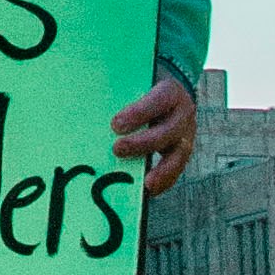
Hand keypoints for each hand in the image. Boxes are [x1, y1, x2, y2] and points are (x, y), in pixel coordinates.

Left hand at [112, 75, 197, 198]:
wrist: (170, 95)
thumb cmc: (144, 90)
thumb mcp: (136, 85)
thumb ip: (119, 93)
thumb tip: (88, 101)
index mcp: (170, 91)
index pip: (158, 100)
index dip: (139, 113)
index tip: (115, 125)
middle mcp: (182, 113)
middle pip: (168, 130)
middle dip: (143, 143)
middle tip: (117, 149)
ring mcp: (186, 133)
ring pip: (179, 152)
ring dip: (162, 170)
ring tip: (146, 184)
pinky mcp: (183, 150)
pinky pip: (177, 167)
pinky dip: (165, 180)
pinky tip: (150, 190)